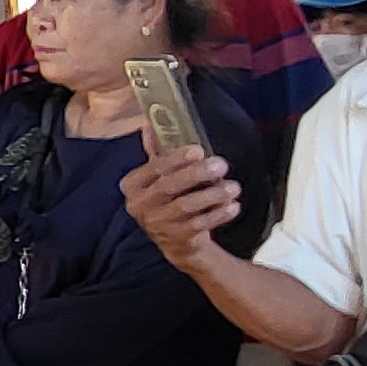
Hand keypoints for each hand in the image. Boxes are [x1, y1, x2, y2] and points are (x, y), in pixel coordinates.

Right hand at [123, 146, 242, 266]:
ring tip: (233, 187)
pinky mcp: (175, 239)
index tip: (199, 150)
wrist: (175, 241)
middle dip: (197, 174)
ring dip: (213, 195)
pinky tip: (233, 206)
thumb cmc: (168, 199)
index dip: (176, 158)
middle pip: (169, 186)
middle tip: (221, 165)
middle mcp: (139, 205)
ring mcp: (156, 224)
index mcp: (132, 185)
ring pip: (185, 206)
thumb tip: (149, 124)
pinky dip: (218, 215)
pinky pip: (198, 225)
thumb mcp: (159, 176)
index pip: (154, 168)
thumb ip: (157, 152)